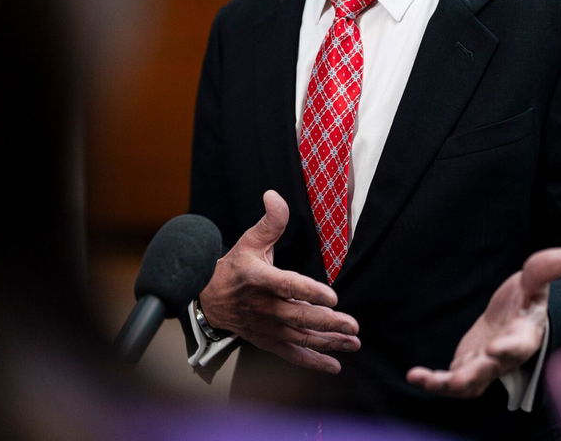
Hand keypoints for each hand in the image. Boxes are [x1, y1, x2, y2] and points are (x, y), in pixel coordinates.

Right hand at [198, 190, 359, 373]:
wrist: (208, 300)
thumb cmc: (235, 267)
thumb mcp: (249, 241)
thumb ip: (270, 221)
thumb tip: (275, 195)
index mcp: (259, 279)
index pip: (287, 285)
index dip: (309, 292)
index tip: (332, 297)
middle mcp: (263, 306)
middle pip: (298, 316)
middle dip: (327, 322)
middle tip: (352, 325)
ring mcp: (265, 327)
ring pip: (299, 337)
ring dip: (327, 342)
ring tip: (352, 343)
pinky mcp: (266, 341)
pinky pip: (291, 354)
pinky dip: (312, 362)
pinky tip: (334, 365)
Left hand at [406, 247, 560, 397]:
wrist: (515, 316)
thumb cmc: (525, 300)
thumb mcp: (533, 282)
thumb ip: (543, 270)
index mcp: (524, 335)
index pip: (519, 345)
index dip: (508, 349)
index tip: (496, 350)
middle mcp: (505, 357)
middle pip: (490, 371)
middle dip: (473, 375)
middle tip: (455, 379)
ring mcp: (485, 366)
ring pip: (469, 384)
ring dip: (448, 385)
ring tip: (427, 381)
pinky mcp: (467, 367)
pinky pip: (451, 382)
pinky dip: (433, 382)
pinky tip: (415, 376)